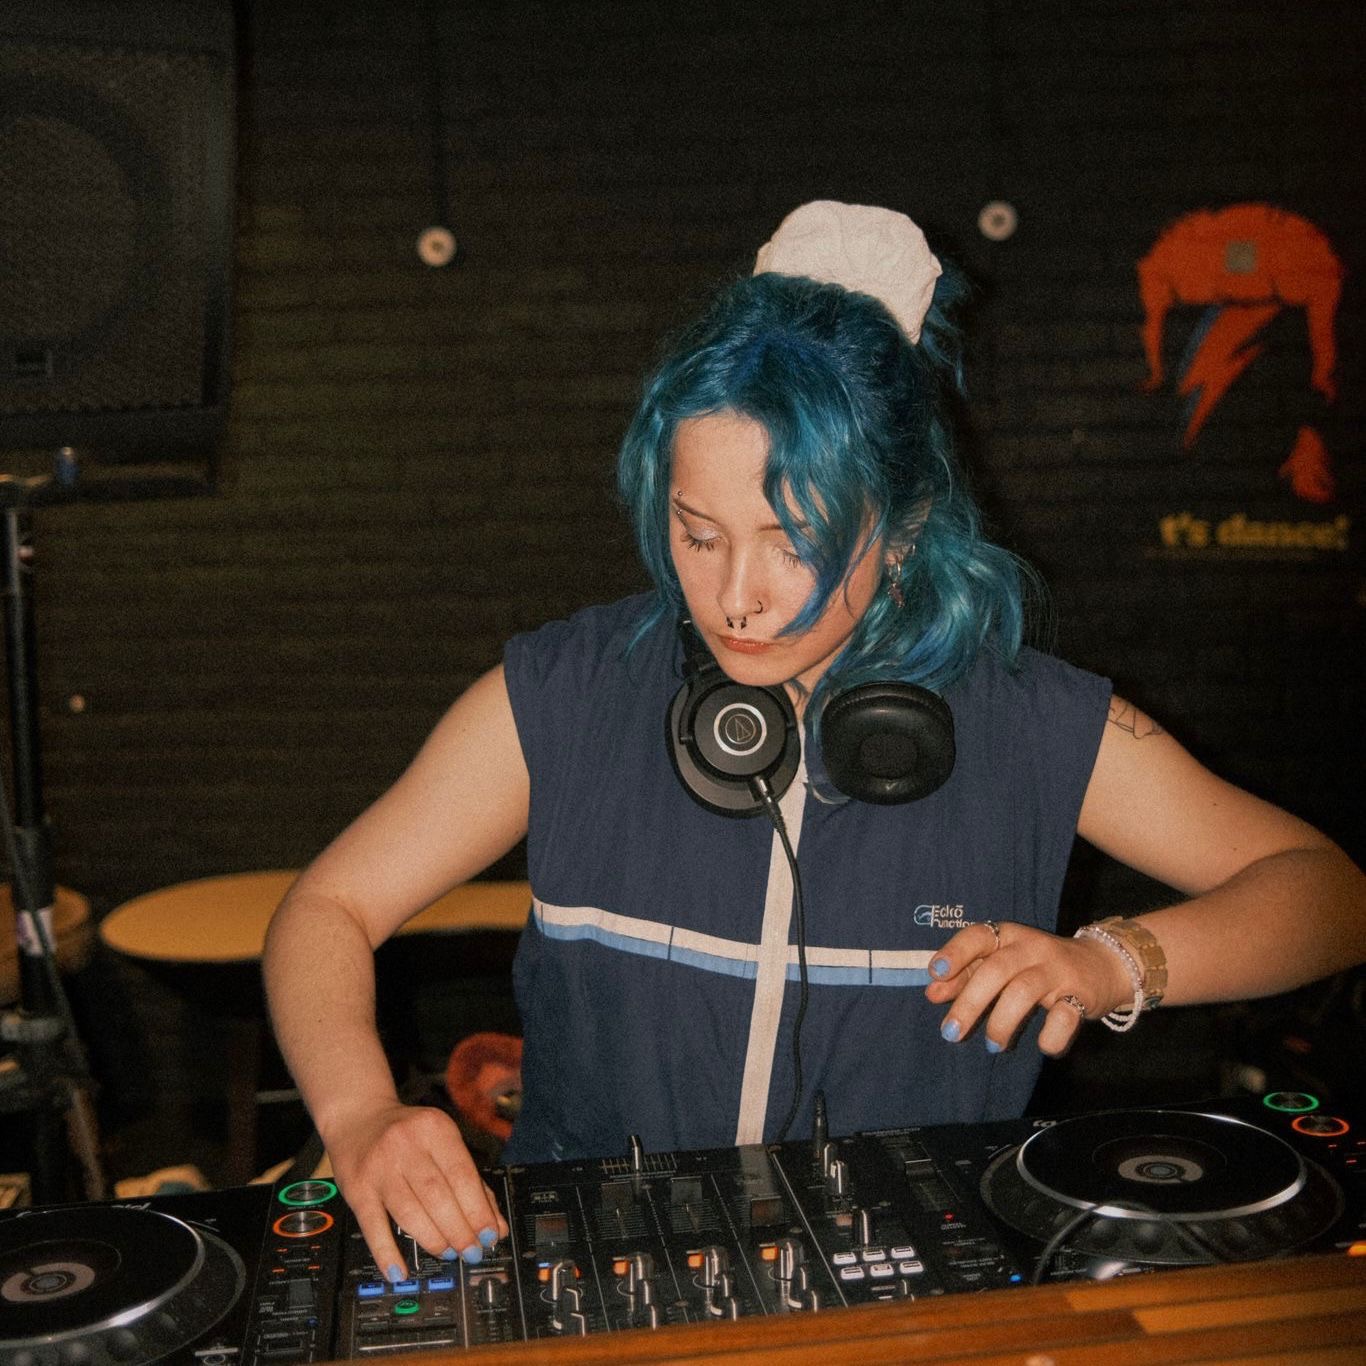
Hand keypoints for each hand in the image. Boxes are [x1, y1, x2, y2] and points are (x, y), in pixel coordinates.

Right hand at [322, 1101, 509, 1280]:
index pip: (462, 1175)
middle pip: (438, 1196)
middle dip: (459, 1230)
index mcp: (435, 1129)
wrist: (358, 1116)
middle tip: (471, 1251)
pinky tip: (400, 1272)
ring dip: (433, 1240)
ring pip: (410, 1213)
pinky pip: (373, 1226)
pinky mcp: (357, 1188)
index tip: (490, 1235)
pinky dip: (387, 1253)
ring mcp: (380, 1167)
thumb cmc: (408, 1134)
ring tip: (448, 1254)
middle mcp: (407, 1145)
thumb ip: (472, 1183)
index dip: (478, 1210)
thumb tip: (496, 1227)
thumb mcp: (442, 1142)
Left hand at [923, 921, 1130, 1055]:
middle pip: (996, 970)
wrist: (1102, 965)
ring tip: (992, 1045)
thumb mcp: (1002, 963)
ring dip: (1002, 1022)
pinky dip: (1051, 1036)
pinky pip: (1065, 1017)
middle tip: (950, 1033)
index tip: (935, 974)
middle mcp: (1032, 948)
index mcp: (1008, 936)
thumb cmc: (1037, 966)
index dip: (955, 952)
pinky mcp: (1082, 995)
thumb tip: (932, 992)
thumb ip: (967, 975)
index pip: (978, 936)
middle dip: (969, 1003)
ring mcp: (1058, 970)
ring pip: (1024, 992)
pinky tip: (1042, 1046)